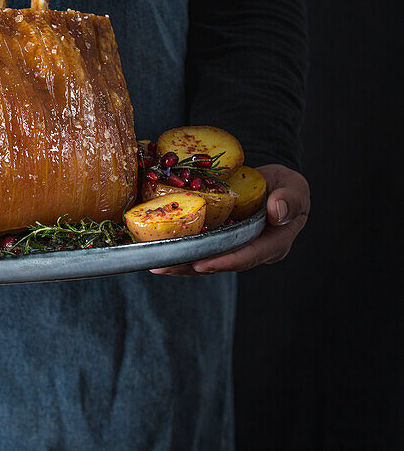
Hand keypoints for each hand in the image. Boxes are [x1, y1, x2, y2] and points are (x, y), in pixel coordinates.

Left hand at [150, 164, 309, 276]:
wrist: (273, 184)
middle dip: (191, 266)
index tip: (202, 263)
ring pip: (207, 259)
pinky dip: (181, 247)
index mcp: (273, 243)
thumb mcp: (294, 186)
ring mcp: (235, 247)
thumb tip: (277, 212)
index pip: (248, 255)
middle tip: (164, 265)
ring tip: (155, 262)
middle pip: (221, 262)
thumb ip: (290, 198)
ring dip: (181, 262)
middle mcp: (252, 251)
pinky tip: (158, 247)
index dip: (224, 261)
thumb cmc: (286, 186)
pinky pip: (201, 246)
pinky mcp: (221, 239)